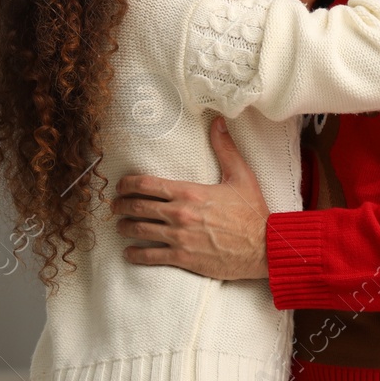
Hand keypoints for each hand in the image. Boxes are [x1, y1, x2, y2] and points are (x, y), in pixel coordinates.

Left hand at [111, 116, 268, 279]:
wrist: (264, 247)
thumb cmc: (253, 212)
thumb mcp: (241, 175)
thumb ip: (225, 148)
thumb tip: (218, 122)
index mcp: (190, 191)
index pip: (148, 185)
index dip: (128, 184)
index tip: (121, 185)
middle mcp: (180, 214)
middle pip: (138, 207)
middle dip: (122, 205)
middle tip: (115, 205)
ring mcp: (179, 238)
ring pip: (140, 231)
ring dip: (125, 227)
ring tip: (120, 226)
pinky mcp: (183, 258)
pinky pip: (151, 256)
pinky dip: (136, 254)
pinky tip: (129, 252)